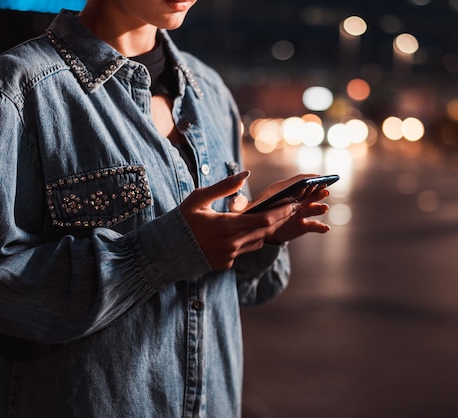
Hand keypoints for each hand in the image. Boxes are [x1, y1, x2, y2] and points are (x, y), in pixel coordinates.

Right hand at [179, 171, 296, 269]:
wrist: (165, 251)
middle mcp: (231, 244)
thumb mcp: (199, 198)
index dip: (280, 211)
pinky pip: (244, 250)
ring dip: (266, 230)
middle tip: (292, 207)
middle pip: (265, 231)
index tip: (292, 202)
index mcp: (225, 226)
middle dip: (280, 218)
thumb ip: (224, 187)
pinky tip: (251, 230)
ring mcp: (229, 256)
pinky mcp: (226, 264)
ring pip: (257, 242)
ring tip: (276, 216)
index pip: (263, 220)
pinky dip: (249, 240)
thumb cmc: (181, 220)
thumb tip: (245, 174)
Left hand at [241, 174, 331, 244]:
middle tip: (325, 190)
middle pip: (307, 192)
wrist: (257, 231)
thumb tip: (235, 201)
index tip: (316, 178)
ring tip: (324, 207)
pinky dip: (319, 226)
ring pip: (311, 207)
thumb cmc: (250, 215)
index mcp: (280, 192)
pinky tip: (325, 228)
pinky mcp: (300, 224)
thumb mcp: (242, 210)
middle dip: (316, 190)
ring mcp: (297, 212)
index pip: (295, 182)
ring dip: (319, 206)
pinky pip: (312, 225)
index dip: (305, 180)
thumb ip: (239, 205)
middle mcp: (292, 199)